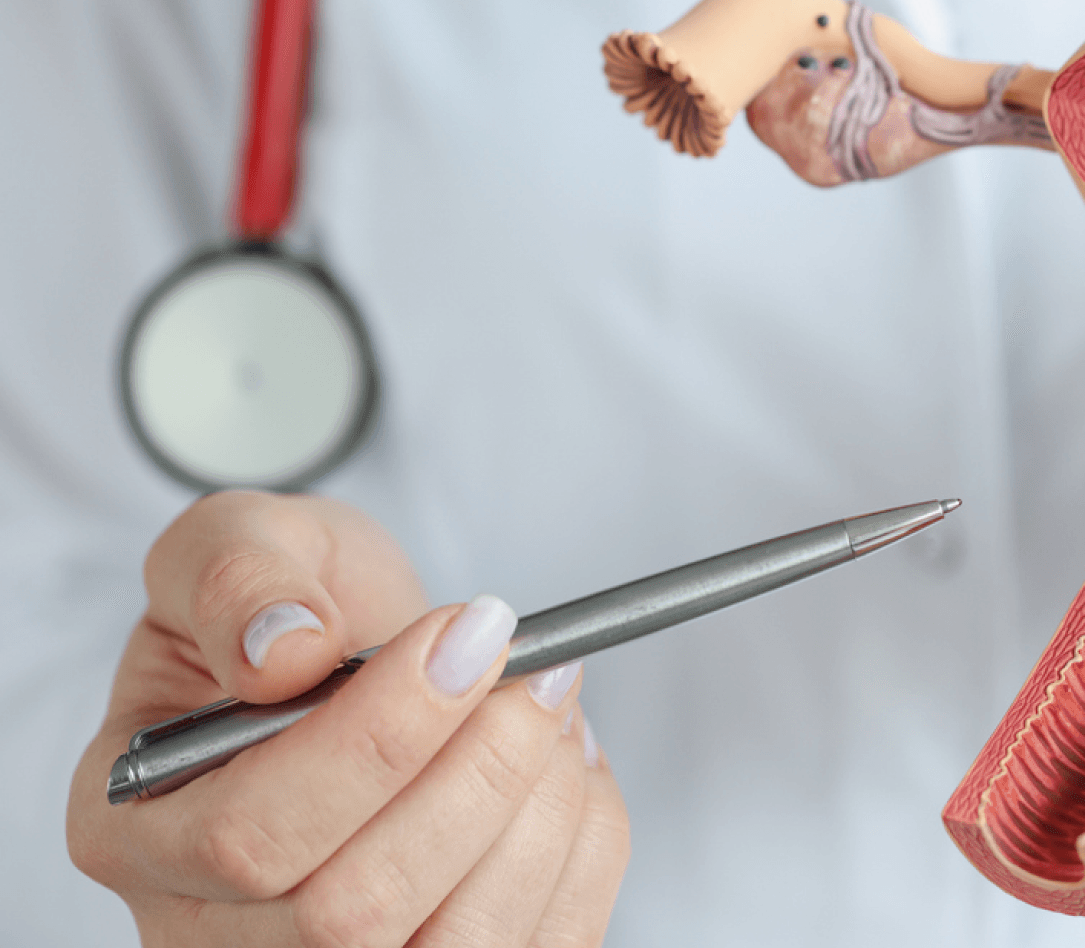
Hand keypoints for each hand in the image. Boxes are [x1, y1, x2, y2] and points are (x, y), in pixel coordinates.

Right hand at [68, 493, 629, 945]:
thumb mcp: (242, 541)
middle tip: (536, 673)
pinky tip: (568, 766)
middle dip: (477, 776)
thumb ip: (237, 574)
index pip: (248, 838)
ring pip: (457, 946)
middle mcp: (212, 934)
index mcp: (137, 832)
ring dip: (540, 813)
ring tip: (553, 707)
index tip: (469, 635)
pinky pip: (537, 947)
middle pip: (354, 913)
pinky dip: (583, 850)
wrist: (360, 660)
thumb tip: (284, 651)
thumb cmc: (299, 613)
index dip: (378, 738)